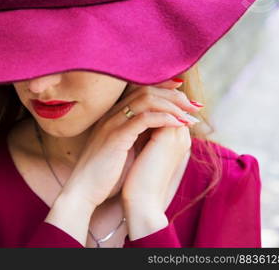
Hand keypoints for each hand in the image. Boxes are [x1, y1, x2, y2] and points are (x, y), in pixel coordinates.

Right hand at [61, 77, 200, 208]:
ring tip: (190, 114)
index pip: (140, 90)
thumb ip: (138, 135)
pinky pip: (143, 119)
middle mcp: (112, 114)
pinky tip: (179, 124)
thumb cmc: (105, 174)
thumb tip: (160, 129)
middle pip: (146, 89)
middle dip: (173, 94)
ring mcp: (112, 123)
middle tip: (194, 104)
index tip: (183, 92)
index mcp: (113, 115)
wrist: (84, 191)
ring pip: (146, 99)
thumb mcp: (124, 149)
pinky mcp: (115, 136)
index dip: (163, 87)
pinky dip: (164, 118)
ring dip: (173, 104)